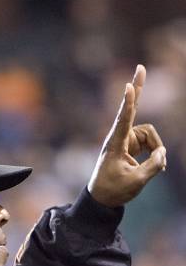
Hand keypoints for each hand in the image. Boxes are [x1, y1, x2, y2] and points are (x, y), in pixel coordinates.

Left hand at [88, 65, 166, 206]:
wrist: (103, 199)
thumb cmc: (114, 190)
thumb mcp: (136, 182)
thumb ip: (153, 166)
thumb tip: (163, 153)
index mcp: (115, 144)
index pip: (123, 120)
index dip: (128, 104)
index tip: (127, 87)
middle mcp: (119, 137)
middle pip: (132, 108)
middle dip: (138, 89)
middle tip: (140, 67)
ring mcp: (125, 139)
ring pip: (150, 135)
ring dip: (156, 149)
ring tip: (157, 168)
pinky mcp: (131, 144)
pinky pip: (150, 142)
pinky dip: (156, 153)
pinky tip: (158, 167)